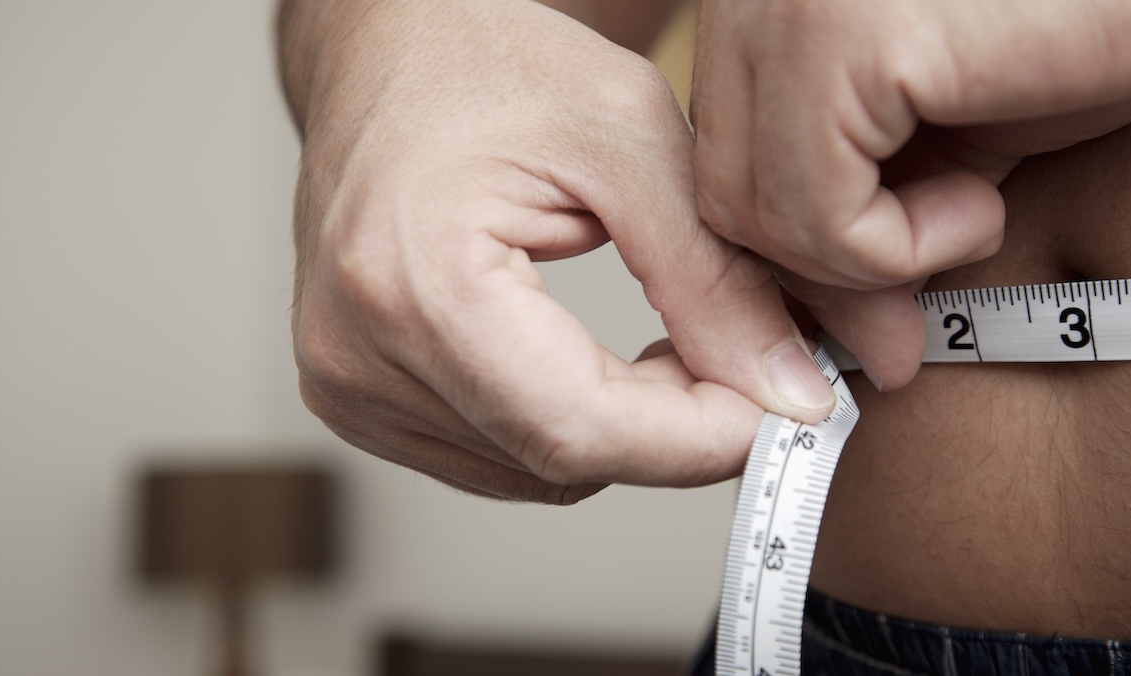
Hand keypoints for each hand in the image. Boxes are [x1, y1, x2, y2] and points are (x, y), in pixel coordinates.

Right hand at [284, 0, 835, 501]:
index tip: (780, 405)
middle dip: (672, 430)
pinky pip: (491, 456)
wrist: (387, 53)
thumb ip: (712, 277)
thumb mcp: (629, 138)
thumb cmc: (489, 62)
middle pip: (558, 460)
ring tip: (661, 347)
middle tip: (736, 356)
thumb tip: (783, 391)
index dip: (699, 438)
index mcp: (418, 281)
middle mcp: (356, 352)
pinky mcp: (355, 394)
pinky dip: (565, 425)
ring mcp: (347, 382)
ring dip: (621, 430)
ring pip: (531, 472)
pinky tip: (591, 364)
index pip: (578, 430)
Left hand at [692, 0, 1130, 385]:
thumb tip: (837, 335)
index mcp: (764, 5)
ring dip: (864, 266)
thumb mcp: (941, 141)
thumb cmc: (1075, 41)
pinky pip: (810, 215)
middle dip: (811, 284)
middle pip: (717, 190)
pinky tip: (981, 207)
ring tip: (975, 220)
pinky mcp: (831, 42)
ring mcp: (779, 8)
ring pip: (748, 213)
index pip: (716, 162)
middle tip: (897, 340)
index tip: (861, 323)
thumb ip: (861, 210)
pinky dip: (892, 253)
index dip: (784, 254)